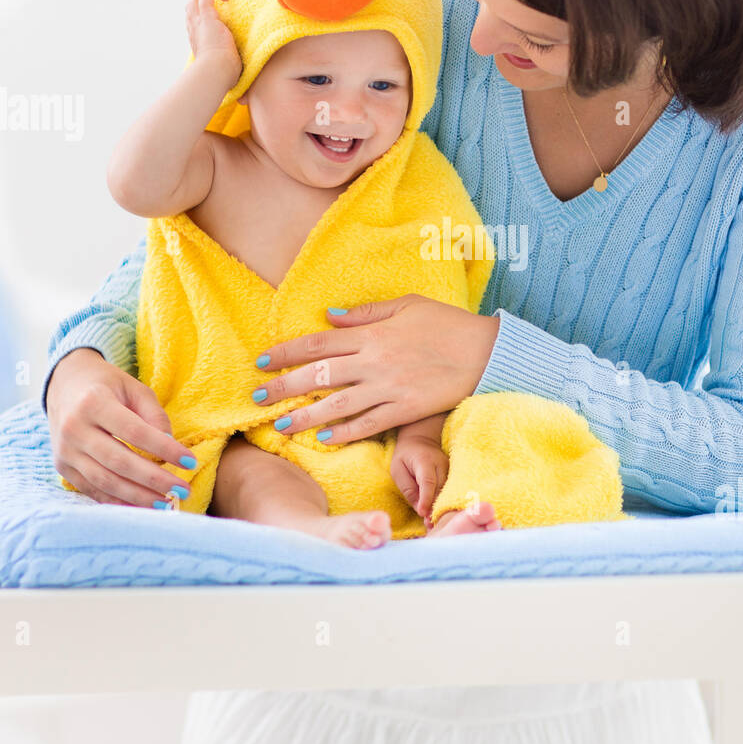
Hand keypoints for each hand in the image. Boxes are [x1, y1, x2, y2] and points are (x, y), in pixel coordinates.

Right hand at [47, 349, 194, 506]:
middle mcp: (74, 429)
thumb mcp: (134, 388)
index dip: (164, 449)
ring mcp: (65, 451)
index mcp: (93, 403)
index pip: (134, 432)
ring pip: (105, 481)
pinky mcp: (63, 467)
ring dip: (138, 496)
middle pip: (119, 461)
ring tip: (166, 503)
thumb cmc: (106, 386)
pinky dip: (118, 501)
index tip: (190, 461)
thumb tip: (171, 446)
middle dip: (154, 479)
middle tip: (183, 490)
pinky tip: (141, 505)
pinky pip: (92, 490)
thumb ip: (154, 415)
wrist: (64, 386)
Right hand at [186, 0, 242, 86]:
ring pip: (194, 1)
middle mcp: (194, 32)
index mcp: (198, 44)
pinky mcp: (207, 18)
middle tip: (215, 3)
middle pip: (189, 10)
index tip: (216, 21)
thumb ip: (229, 75)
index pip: (194, 26)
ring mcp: (199, 24)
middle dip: (200, 3)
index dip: (202, 19)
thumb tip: (241, 97)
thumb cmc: (221, 77)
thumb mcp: (224, 72)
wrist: (216, 72)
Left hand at [253, 296, 500, 444]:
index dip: (286, 352)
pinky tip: (323, 438)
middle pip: (318, 375)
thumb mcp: (406, 305)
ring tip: (280, 426)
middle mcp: (374, 362)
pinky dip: (344, 433)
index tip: (262, 362)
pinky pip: (368, 424)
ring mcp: (389, 389)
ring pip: (336, 405)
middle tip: (256, 398)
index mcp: (372, 334)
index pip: (317, 343)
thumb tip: (329, 317)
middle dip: (283, 387)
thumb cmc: (446, 324)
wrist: (486, 352)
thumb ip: (365, 313)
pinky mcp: (405, 410)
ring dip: (304, 416)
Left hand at [390, 435, 447, 524]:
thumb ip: (407, 489)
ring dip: (440, 507)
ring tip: (432, 523)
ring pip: (447, 491)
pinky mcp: (451, 473)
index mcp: (425, 460)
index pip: (428, 481)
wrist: (420, 439)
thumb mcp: (398, 470)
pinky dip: (443, 502)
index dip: (426, 499)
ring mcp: (448, 468)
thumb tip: (419, 508)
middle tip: (428, 525)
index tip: (423, 514)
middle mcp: (440, 464)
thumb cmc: (404, 456)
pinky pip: (448, 490)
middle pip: (440, 489)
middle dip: (434, 507)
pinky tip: (438, 514)